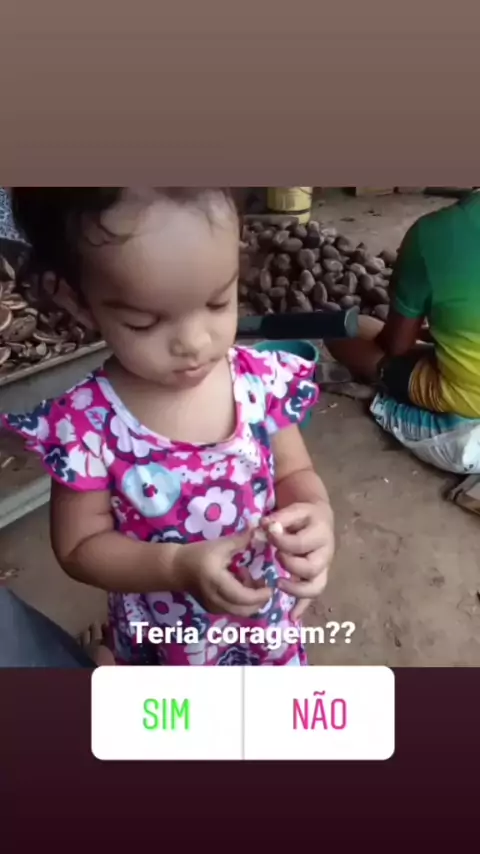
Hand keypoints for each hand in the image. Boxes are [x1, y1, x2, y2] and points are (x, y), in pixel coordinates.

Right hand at [175, 528, 271, 616]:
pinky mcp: (212, 609)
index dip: (260, 595)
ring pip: (240, 612)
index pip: (243, 597)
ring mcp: (213, 607)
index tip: (270, 585)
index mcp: (217, 582)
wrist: (175, 568)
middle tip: (263, 583)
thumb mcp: (220, 545)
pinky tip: (238, 584)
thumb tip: (260, 530)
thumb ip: (241, 540)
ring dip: (250, 599)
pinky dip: (242, 601)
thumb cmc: (198, 554)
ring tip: (247, 578)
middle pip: (245, 610)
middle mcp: (215, 599)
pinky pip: (233, 610)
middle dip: (259, 599)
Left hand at [261, 501, 333, 619]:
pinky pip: (312, 596)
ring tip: (278, 583)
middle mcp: (325, 555)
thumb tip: (264, 526)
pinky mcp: (318, 578)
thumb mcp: (295, 510)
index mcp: (321, 534)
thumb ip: (280, 518)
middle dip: (290, 565)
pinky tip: (292, 616)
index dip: (281, 541)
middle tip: (276, 556)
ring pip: (315, 586)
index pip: (300, 544)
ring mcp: (323, 569)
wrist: (320, 520)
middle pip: (310, 568)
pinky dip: (302, 607)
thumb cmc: (304, 516)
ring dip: (295, 589)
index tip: (267, 534)